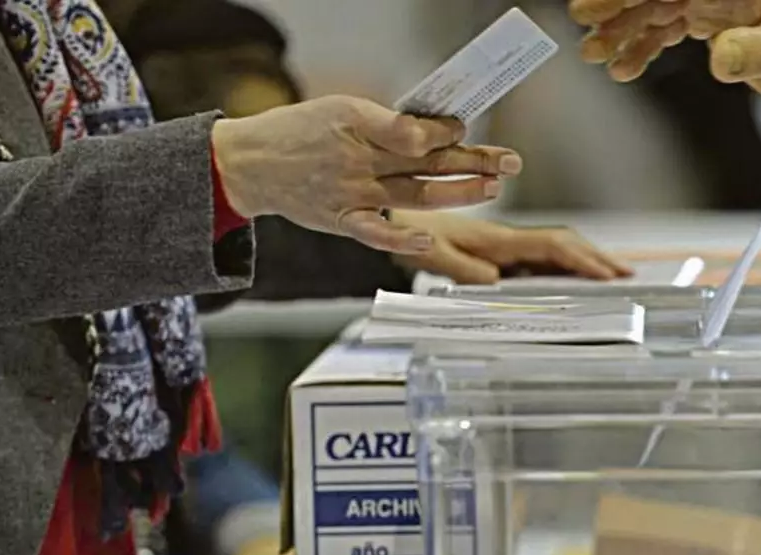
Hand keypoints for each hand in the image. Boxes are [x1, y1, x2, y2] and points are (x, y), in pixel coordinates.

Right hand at [211, 96, 523, 254]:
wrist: (250, 163)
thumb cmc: (299, 134)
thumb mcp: (340, 109)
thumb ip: (387, 122)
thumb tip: (433, 133)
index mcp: (359, 125)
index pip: (414, 131)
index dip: (445, 132)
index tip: (465, 129)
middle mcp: (360, 161)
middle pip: (427, 162)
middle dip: (474, 161)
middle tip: (510, 162)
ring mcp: (353, 193)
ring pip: (415, 194)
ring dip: (458, 193)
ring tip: (492, 188)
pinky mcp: (343, 220)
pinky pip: (376, 233)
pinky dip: (402, 238)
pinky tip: (429, 238)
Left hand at [388, 213, 633, 282]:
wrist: (391, 216)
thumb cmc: (408, 234)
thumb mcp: (431, 254)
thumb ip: (463, 269)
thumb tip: (497, 283)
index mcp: (497, 240)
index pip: (551, 247)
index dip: (581, 260)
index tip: (606, 275)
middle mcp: (508, 240)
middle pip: (565, 244)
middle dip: (598, 259)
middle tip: (628, 277)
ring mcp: (507, 245)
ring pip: (558, 248)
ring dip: (589, 260)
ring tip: (616, 275)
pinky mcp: (502, 250)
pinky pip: (543, 256)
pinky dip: (570, 264)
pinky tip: (579, 276)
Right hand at [572, 0, 760, 96]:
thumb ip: (758, 52)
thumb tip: (722, 59)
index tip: (599, 5)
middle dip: (617, 5)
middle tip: (585, 25)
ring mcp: (711, 1)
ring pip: (654, 9)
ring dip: (624, 31)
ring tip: (598, 55)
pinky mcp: (710, 23)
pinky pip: (667, 32)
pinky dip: (645, 49)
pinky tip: (626, 68)